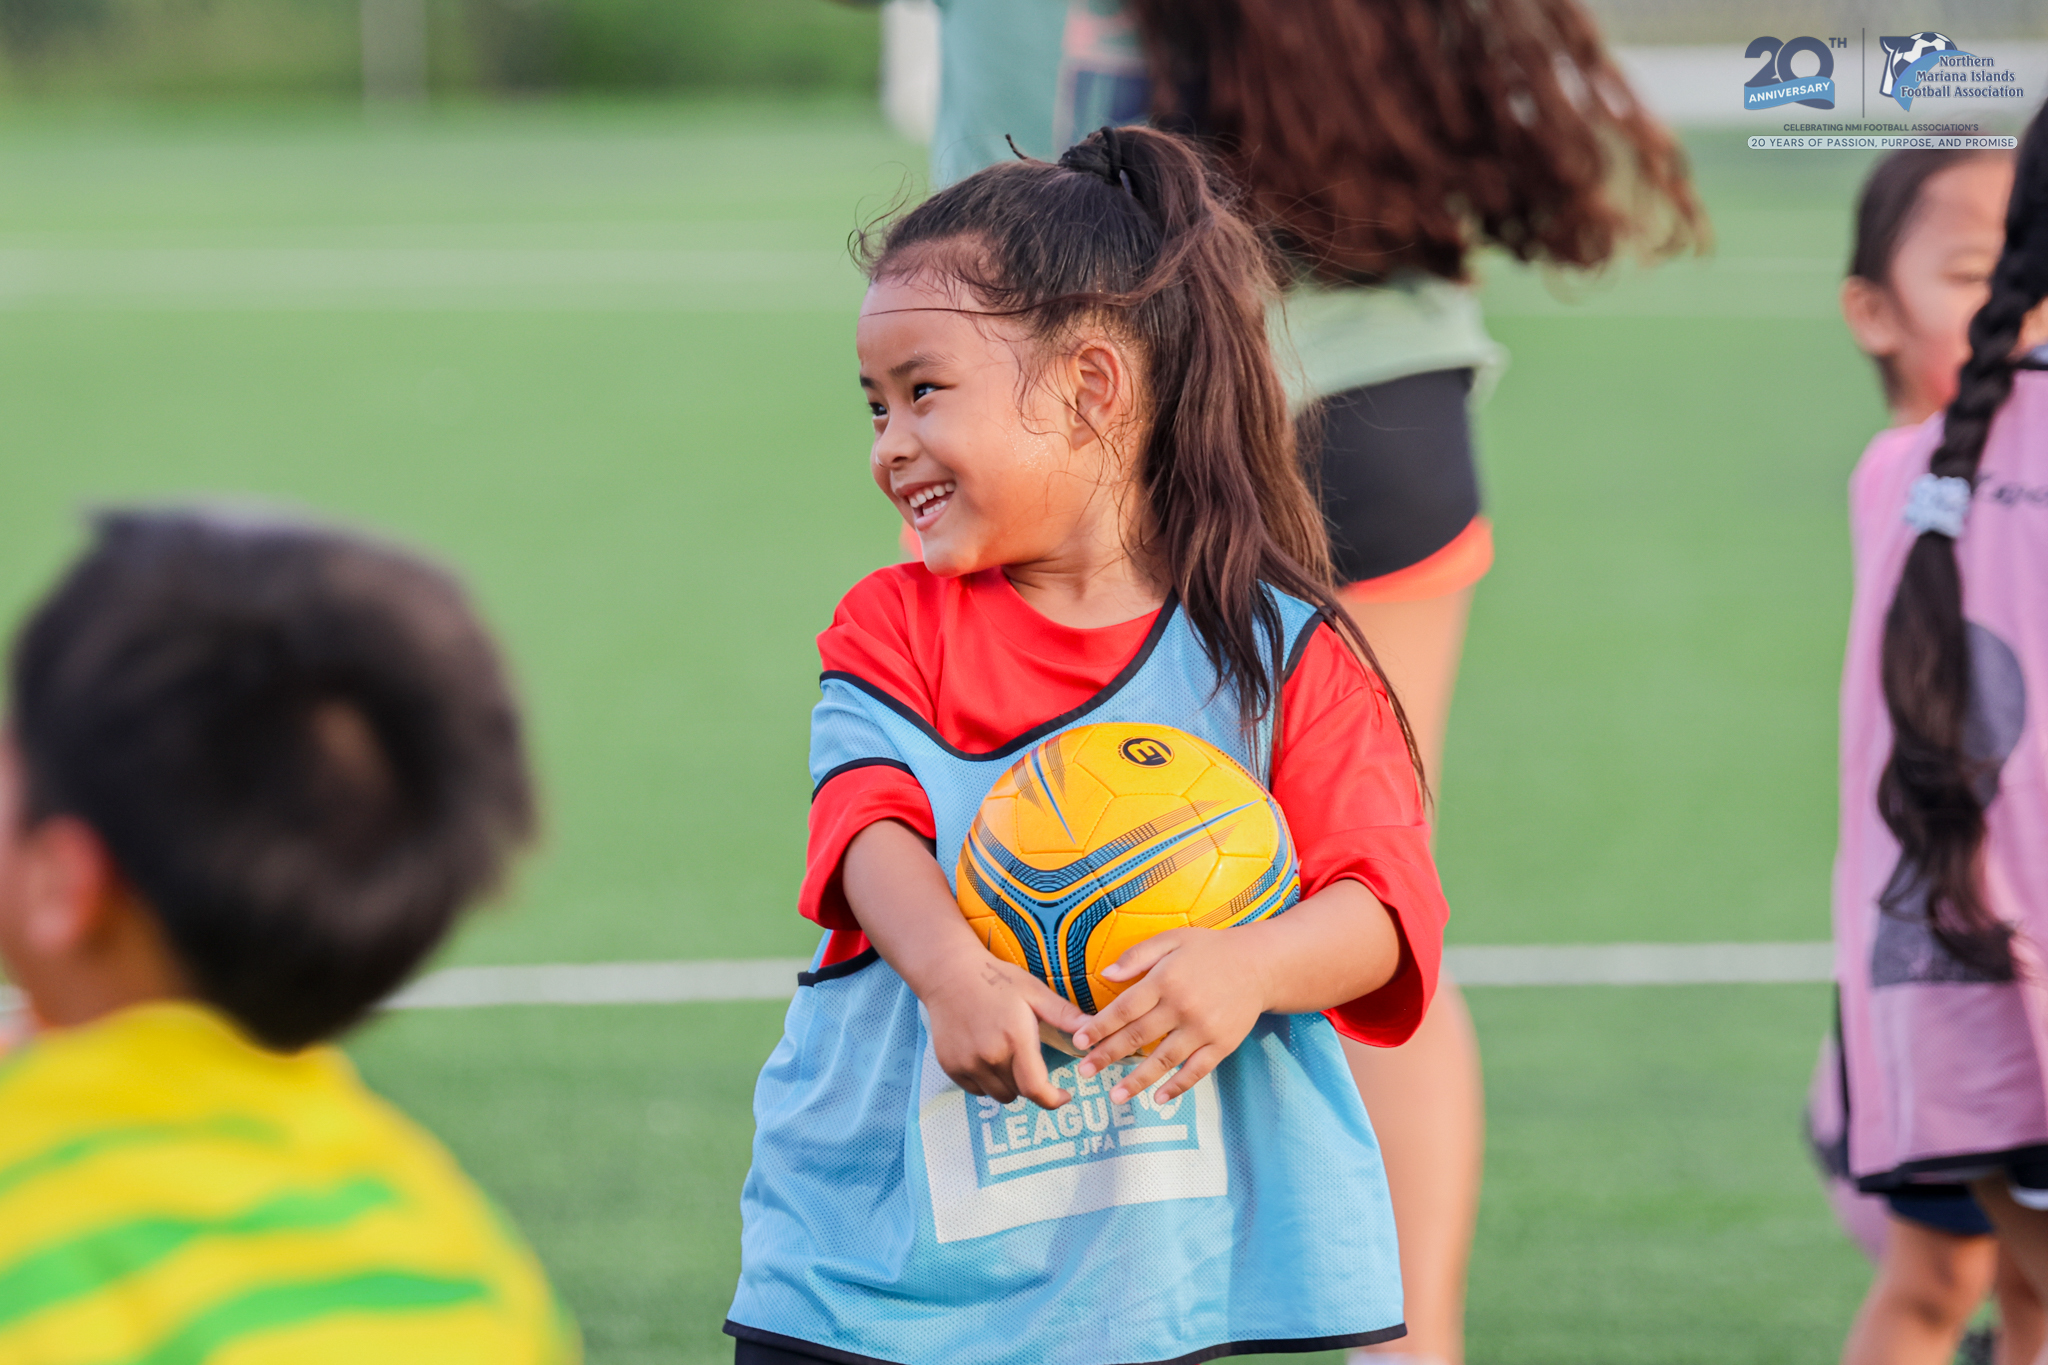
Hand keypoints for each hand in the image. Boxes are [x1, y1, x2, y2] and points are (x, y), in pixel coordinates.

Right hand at [924, 951, 1088, 1109]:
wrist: (948, 973)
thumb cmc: (996, 979)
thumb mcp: (1034, 992)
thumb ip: (1065, 1015)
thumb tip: (1095, 1030)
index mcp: (1015, 1038)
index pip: (1036, 1088)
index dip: (1053, 1100)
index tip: (1063, 1095)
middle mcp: (990, 1056)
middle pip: (1019, 1092)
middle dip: (1032, 1083)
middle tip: (1030, 1058)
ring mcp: (967, 1063)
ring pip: (998, 1094)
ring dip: (1009, 1084)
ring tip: (1008, 1056)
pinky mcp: (951, 1066)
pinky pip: (976, 1089)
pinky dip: (987, 1081)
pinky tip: (987, 1056)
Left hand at [1070, 927, 1268, 1105]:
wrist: (1260, 964)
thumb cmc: (1210, 950)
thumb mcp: (1173, 939)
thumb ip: (1137, 955)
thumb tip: (1106, 975)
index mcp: (1166, 980)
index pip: (1124, 1009)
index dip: (1098, 1027)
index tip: (1077, 1042)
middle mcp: (1182, 1007)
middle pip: (1137, 1037)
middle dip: (1107, 1056)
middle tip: (1084, 1072)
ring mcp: (1203, 1029)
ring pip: (1163, 1060)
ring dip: (1136, 1081)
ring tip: (1114, 1096)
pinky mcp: (1222, 1045)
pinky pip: (1196, 1071)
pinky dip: (1177, 1087)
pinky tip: (1158, 1099)